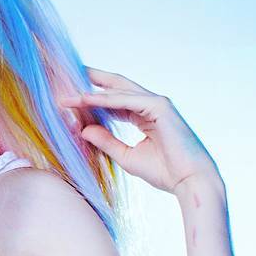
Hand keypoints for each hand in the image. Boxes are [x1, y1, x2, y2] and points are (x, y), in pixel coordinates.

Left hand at [58, 68, 220, 194]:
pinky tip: (84, 100)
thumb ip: (106, 141)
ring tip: (65, 94)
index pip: (114, 100)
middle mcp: (150, 104)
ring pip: (117, 92)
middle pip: (116, 86)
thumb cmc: (164, 172)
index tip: (69, 98)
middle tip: (66, 74)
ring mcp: (156, 103)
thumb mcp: (126, 156)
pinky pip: (125, 100)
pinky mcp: (159, 106)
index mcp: (144, 115)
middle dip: (92, 79)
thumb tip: (83, 130)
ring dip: (91, 92)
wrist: (190, 181)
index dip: (92, 98)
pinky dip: (103, 99)